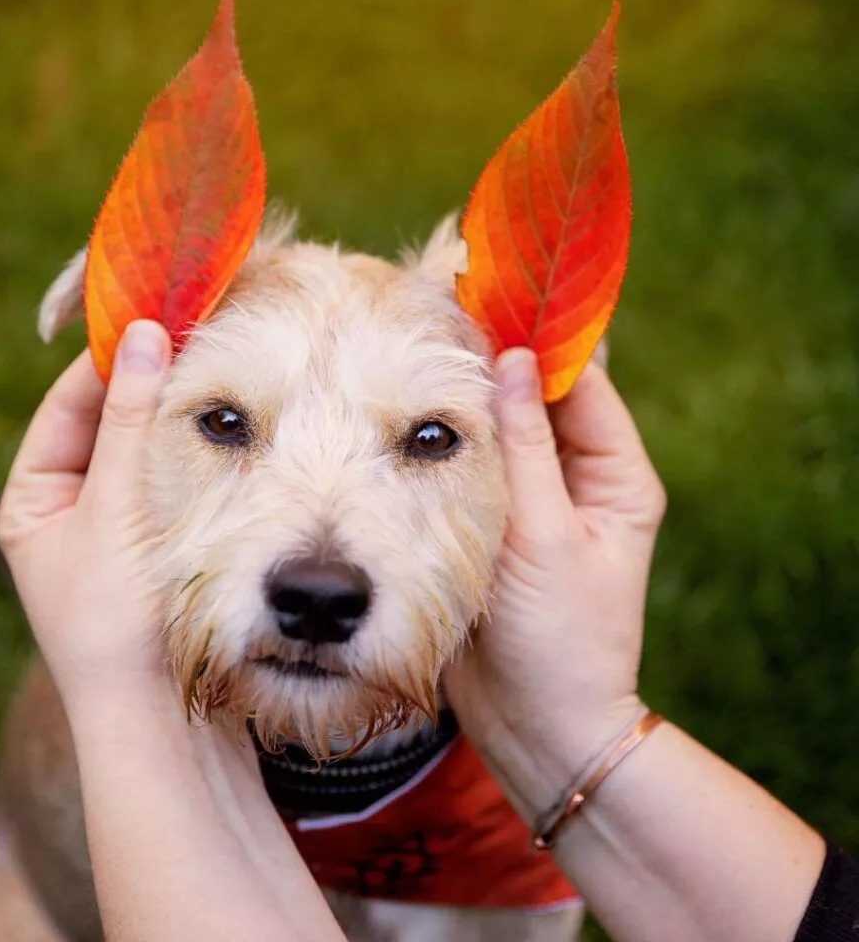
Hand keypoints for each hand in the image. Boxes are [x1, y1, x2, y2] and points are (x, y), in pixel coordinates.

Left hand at [0, 320, 173, 705]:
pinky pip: (169, 479)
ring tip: (209, 374)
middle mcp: (68, 508)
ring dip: (171, 416)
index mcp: (31, 499)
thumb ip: (130, 420)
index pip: (65, 408)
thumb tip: (143, 333)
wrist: (155, 711)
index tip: (151, 321)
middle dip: (143, 386)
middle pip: (105, 425)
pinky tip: (221, 430)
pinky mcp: (158, 543)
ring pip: (142, 451)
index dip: (104, 363)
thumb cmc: (116, 612)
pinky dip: (190, 452)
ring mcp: (115, 526)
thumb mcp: (115, 505)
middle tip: (190, 338)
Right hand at [447, 348, 666, 821]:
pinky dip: (443, 437)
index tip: (485, 292)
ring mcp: (531, 497)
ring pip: (497, 426)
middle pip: (537, 396)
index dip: (538, 337)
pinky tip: (402, 411)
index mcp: (616, 475)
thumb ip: (523, 447)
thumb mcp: (544, 537)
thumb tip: (511, 359)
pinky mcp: (490, 520)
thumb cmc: (559, 640)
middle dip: (493, 357)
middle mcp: (578, 477)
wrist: (536, 727)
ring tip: (411, 345)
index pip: (581, 381)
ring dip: (462, 394)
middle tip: (434, 305)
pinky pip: (469, 463)